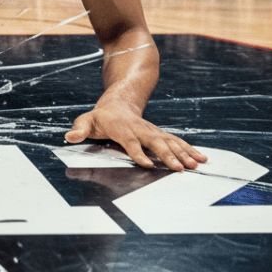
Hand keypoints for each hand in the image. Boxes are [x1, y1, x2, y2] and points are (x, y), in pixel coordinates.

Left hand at [66, 102, 206, 170]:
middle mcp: (141, 130)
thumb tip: (69, 137)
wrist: (119, 102)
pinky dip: (191, 150)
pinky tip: (202, 158)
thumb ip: (80, 129)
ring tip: (196, 165)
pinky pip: (177, 142)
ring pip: (171, 142)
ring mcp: (153, 132)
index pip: (131, 143)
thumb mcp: (87, 121)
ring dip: (184, 154)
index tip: (147, 165)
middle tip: (179, 169)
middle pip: (156, 144)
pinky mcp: (161, 134)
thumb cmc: (101, 117)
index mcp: (123, 129)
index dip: (138, 154)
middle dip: (168, 156)